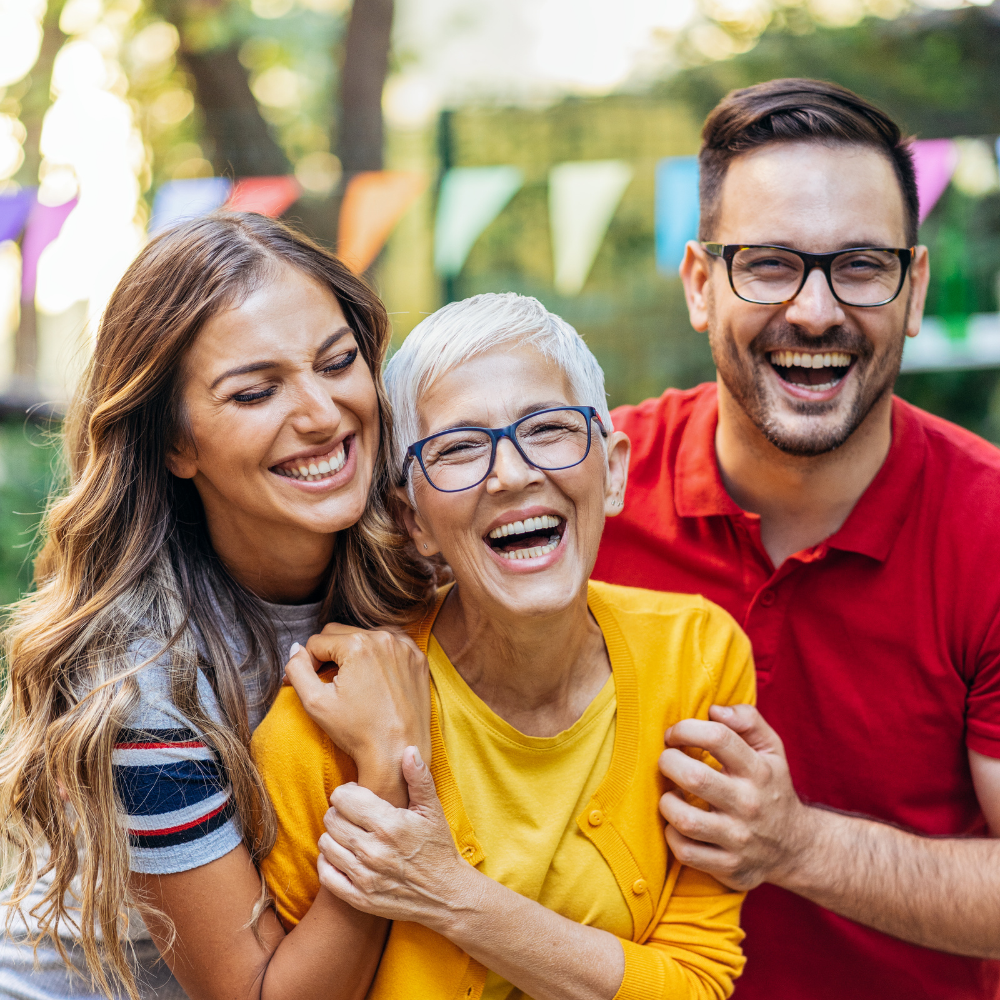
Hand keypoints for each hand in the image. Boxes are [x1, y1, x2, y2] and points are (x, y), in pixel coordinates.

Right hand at [284, 625, 430, 805]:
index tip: (314, 684)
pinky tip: (376, 677)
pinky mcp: (417, 658)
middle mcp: (383, 638)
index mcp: (357, 645)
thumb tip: (296, 649)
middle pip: (342, 634)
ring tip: (354, 680)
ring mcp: (404, 647)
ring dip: (356, 652)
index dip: (309, 663)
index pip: (318, 641)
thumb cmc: (357, 731)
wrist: (396, 752)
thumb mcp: (315, 702)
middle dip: (331, 655)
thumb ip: (297, 668)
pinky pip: (391, 645)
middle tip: (332, 683)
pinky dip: (380, 655)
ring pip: (366, 636)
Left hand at [316, 747, 478, 932]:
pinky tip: (343, 855)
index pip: (343, 799)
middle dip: (339, 812)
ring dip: (333, 835)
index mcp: (389, 824)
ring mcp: (364, 876)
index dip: (347, 792)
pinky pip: (326, 874)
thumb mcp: (433, 810)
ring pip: (326, 844)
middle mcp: (372, 850)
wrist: (446, 895)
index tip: (358, 796)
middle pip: (331, 819)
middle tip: (354, 815)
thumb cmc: (438, 848)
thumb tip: (408, 750)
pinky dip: (328, 862)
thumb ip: (419, 778)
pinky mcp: (358, 898)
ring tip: (350, 834)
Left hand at [657, 704, 815, 890]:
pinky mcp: (728, 866)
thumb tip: (715, 710)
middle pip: (694, 777)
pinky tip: (677, 823)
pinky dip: (672, 835)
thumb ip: (747, 720)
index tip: (674, 734)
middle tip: (667, 760)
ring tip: (671, 793)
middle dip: (668, 762)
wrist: (796, 847)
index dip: (687, 728)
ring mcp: (738, 839)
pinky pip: (685, 852)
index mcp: (759, 771)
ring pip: (685, 820)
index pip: (718, 738)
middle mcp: (748, 804)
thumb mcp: (772, 749)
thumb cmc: (771, 786)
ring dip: (667, 802)